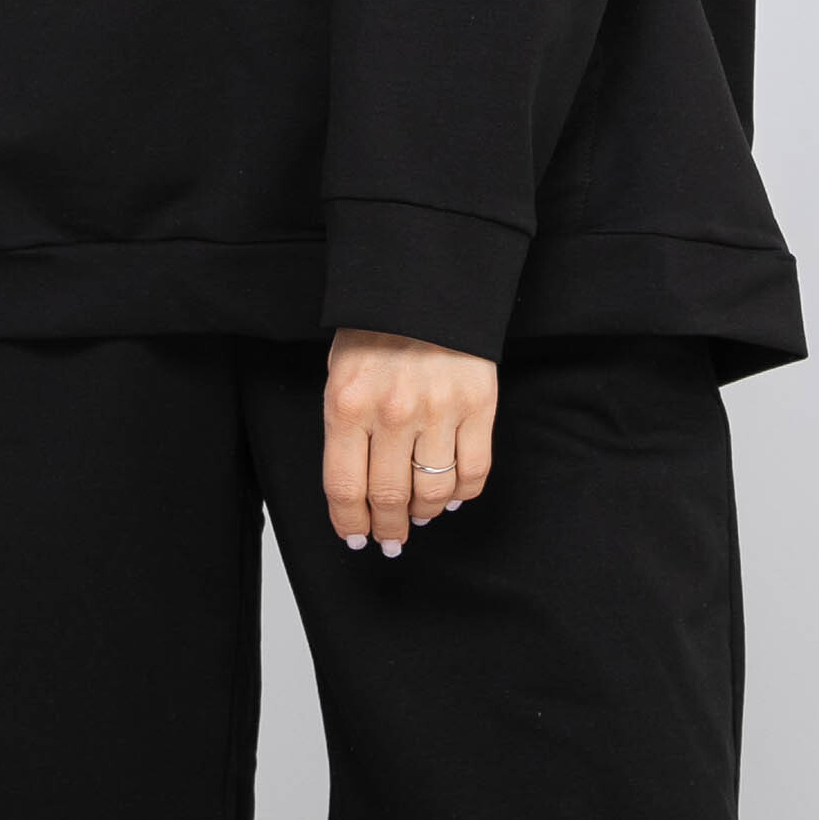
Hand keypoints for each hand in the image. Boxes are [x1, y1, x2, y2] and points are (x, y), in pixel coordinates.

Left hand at [322, 330, 496, 555]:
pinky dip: (462, 494)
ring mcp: (439, 411)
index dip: (350, 523)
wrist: (424, 282)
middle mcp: (393, 413)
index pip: (346, 488)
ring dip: (424, 514)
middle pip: (390, 498)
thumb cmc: (376, 327)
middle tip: (390, 537)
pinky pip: (474, 472)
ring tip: (418, 515)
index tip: (356, 536)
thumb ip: (346, 430)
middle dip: (388, 528)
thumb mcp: (340, 374)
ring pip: (434, 493)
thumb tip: (357, 489)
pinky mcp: (478, 406)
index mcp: (349, 405)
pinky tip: (450, 495)